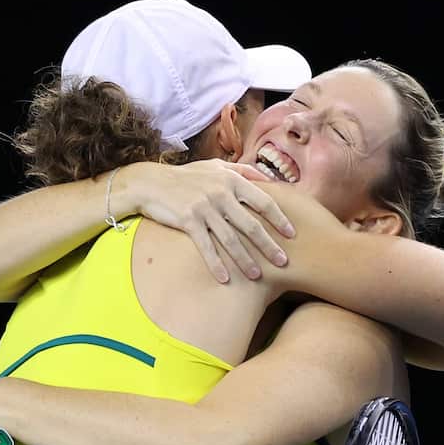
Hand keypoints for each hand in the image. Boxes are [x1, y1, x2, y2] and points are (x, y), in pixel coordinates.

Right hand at [127, 160, 295, 282]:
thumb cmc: (186, 176)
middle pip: (251, 224)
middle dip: (268, 245)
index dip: (279, 219)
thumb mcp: (215, 166)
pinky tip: (225, 278)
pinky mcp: (188, 221)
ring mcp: (204, 207)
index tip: (292, 234)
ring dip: (245, 260)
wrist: (151, 183)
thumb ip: (243, 170)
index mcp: (231, 180)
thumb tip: (270, 180)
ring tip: (257, 276)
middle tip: (283, 262)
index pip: (263, 201)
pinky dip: (216, 264)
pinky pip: (206, 246)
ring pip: (231, 239)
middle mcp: (220, 193)